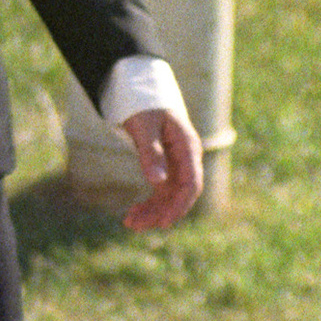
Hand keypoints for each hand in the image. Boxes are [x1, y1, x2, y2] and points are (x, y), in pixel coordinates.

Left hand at [122, 105, 203, 233]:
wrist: (142, 94)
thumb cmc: (145, 107)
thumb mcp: (145, 127)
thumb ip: (151, 153)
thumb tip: (157, 182)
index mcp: (188, 147)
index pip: (191, 183)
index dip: (180, 205)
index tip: (164, 222)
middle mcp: (186, 159)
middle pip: (180, 194)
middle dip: (160, 212)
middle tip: (135, 225)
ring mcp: (176, 165)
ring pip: (169, 197)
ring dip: (152, 212)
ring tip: (129, 223)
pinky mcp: (165, 169)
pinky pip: (161, 192)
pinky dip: (149, 204)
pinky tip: (133, 214)